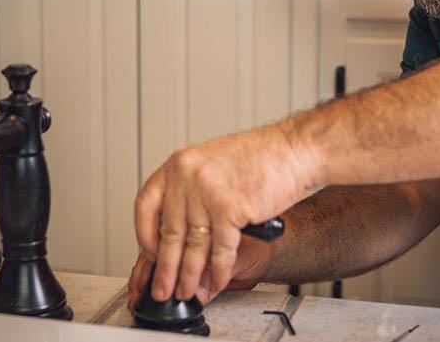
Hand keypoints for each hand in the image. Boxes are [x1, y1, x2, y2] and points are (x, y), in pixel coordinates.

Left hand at [134, 124, 316, 303]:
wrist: (294, 149)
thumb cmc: (262, 155)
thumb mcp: (213, 162)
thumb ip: (192, 191)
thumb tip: (179, 231)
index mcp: (180, 163)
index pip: (146, 205)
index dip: (145, 235)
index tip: (151, 253)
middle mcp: (188, 176)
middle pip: (169, 232)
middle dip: (167, 268)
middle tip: (164, 286)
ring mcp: (208, 192)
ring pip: (193, 246)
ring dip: (191, 276)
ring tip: (190, 290)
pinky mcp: (230, 209)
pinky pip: (220, 250)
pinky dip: (218, 271)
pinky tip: (217, 280)